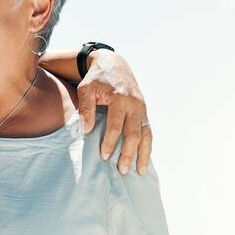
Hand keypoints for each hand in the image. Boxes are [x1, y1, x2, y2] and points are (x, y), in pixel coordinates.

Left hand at [76, 50, 152, 174]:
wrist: (114, 64)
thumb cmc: (97, 78)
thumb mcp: (86, 89)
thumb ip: (85, 108)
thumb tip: (87, 130)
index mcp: (120, 98)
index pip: (116, 125)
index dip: (111, 142)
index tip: (105, 156)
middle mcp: (135, 104)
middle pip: (134, 133)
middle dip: (129, 153)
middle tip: (122, 170)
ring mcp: (142, 108)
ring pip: (146, 134)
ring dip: (143, 154)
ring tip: (139, 171)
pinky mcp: (144, 112)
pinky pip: (148, 131)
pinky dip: (148, 146)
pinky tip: (144, 160)